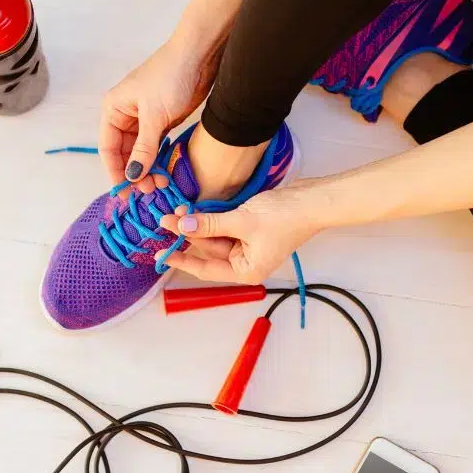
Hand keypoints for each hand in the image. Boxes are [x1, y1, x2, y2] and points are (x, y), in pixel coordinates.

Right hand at [99, 40, 219, 194]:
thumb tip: (132, 175)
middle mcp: (125, 115)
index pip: (108, 148)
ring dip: (147, 169)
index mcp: (114, 109)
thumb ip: (144, 148)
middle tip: (148, 190)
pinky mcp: (163, 121)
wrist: (199, 56)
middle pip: (124, 153)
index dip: (114, 172)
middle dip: (134, 173)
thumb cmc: (170, 77)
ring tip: (160, 184)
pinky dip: (158, 160)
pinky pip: (155, 147)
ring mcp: (145, 119)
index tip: (124, 192)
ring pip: (141, 152)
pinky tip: (164, 173)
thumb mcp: (155, 116)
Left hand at [156, 184, 321, 283]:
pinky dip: (211, 219)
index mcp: (245, 271)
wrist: (312, 200)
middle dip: (189, 235)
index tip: (159, 254)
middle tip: (168, 218)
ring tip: (180, 210)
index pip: (205, 269)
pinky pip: (223, 228)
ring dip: (198, 224)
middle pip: (208, 251)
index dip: (181, 260)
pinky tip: (196, 209)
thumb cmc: (284, 217)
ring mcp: (248, 247)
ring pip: (214, 237)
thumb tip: (181, 226)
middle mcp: (245, 263)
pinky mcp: (249, 231)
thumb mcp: (241, 221)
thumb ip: (208, 224)